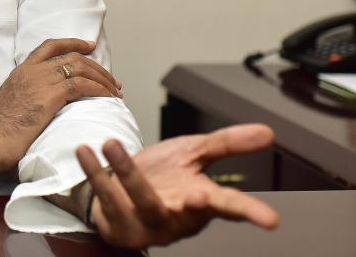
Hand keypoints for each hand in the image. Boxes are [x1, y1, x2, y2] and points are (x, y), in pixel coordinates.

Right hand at [0, 38, 121, 190]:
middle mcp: (31, 71)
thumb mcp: (12, 104)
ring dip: (102, 78)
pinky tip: (108, 98)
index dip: (72, 43)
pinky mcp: (49, 96)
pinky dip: (100, 90)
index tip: (88, 45)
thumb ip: (27, 97)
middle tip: (111, 79)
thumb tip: (42, 106)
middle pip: (71, 56)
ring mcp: (39, 81)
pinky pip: (82, 86)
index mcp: (20, 72)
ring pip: (80, 68)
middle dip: (96, 66)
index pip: (49, 46)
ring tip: (115, 90)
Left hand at [77, 123, 278, 248]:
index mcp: (201, 201)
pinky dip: (96, 173)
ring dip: (128, 173)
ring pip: (144, 201)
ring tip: (112, 144)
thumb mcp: (194, 155)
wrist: (121, 194)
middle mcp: (178, 216)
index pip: (231, 207)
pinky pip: (107, 198)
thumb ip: (227, 144)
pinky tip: (86, 151)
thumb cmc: (163, 177)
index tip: (270, 221)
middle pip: (192, 213)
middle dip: (197, 207)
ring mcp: (148, 223)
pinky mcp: (119, 223)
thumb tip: (268, 132)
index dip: (251, 213)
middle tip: (201, 195)